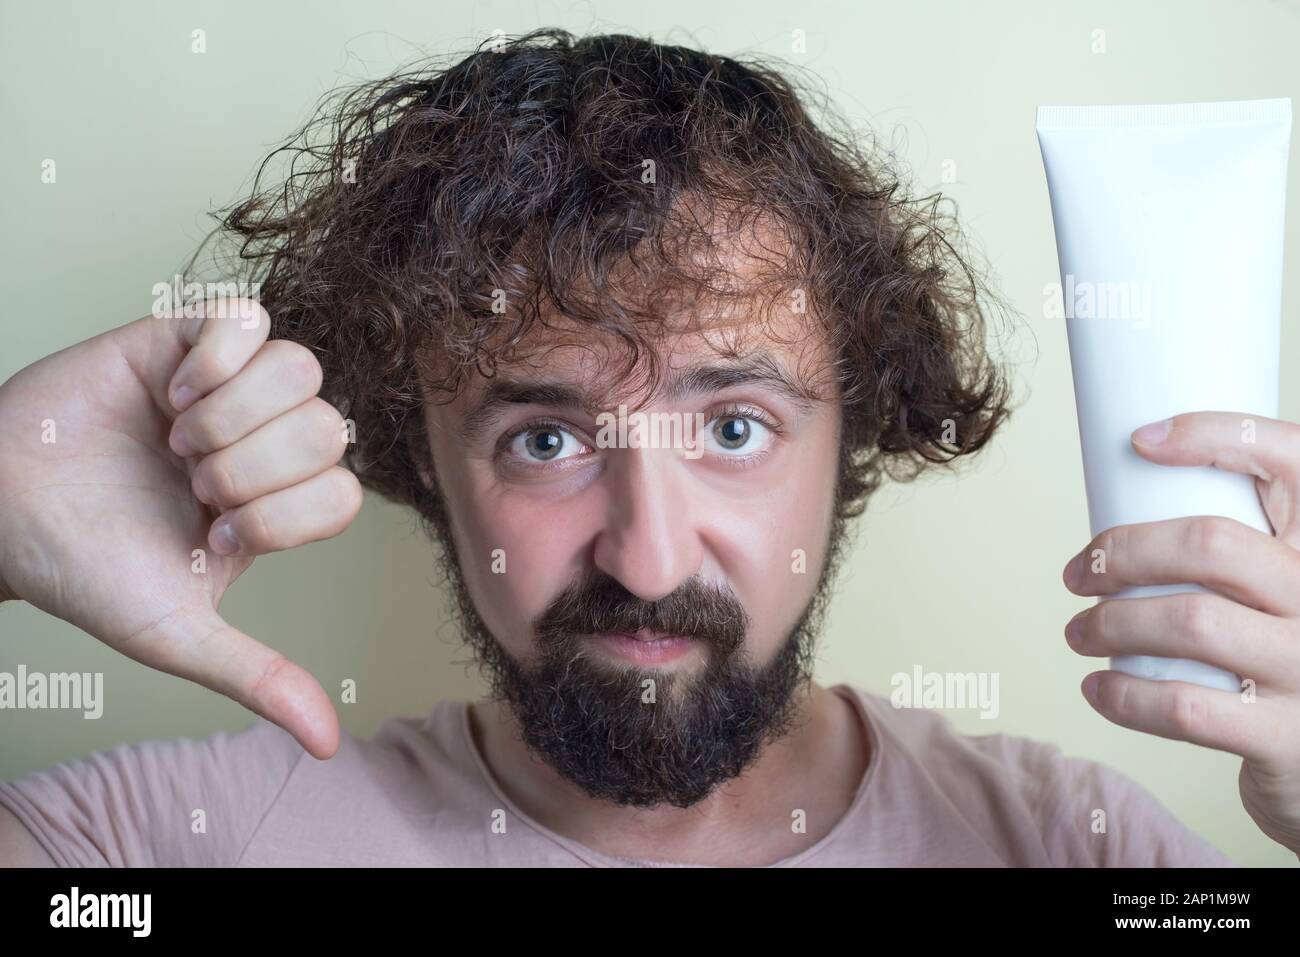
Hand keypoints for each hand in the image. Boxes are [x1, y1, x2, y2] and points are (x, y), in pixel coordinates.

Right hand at [0, 299, 360, 757]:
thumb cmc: (86, 569)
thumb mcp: (176, 634)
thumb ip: (256, 677)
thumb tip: (325, 743)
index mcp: (277, 506)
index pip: (342, 493)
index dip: (281, 516)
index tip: (213, 534)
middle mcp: (266, 442)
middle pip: (328, 427)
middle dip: (251, 466)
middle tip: (189, 483)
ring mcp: (231, 387)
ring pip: (302, 368)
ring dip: (233, 414)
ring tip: (176, 439)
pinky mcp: (186, 337)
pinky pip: (248, 316)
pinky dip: (215, 359)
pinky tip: (169, 394)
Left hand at [1060, 410, 1299, 856]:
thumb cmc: (1278, 650)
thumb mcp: (1277, 583)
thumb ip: (1234, 544)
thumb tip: (1127, 485)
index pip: (1292, 457)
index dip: (1215, 435)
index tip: (1142, 440)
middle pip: (1211, 544)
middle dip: (1123, 553)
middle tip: (1078, 573)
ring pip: (1189, 622)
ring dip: (1108, 625)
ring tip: (1078, 632)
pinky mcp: (1286, 736)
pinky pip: (1185, 707)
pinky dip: (1124, 697)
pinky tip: (1099, 689)